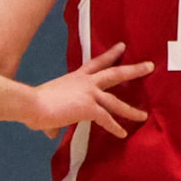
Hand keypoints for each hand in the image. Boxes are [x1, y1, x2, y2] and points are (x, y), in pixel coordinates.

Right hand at [15, 44, 150, 136]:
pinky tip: (122, 134)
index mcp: (76, 77)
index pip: (97, 63)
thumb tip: (51, 132)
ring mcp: (89, 94)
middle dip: (133, 70)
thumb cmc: (34, 104)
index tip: (122, 47)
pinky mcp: (89, 108)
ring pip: (116, 100)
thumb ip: (54, 121)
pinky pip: (106, 119)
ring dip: (131, 109)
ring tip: (144, 115)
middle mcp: (86, 82)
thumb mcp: (47, 108)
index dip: (111, 55)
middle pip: (115, 73)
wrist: (31, 104)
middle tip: (149, 65)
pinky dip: (115, 127)